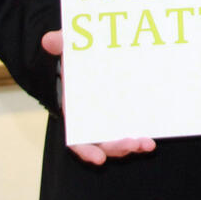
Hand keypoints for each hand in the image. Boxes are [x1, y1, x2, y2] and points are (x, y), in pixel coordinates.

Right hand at [40, 30, 156, 164]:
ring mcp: (108, 120)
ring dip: (132, 145)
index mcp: (74, 112)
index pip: (76, 140)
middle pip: (102, 143)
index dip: (86, 150)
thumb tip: (49, 39)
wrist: (90, 56)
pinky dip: (138, 138)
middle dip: (117, 147)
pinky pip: (130, 130)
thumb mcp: (69, 49)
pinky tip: (151, 142)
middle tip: (132, 144)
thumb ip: (61, 45)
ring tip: (147, 145)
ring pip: (118, 141)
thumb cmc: (77, 57)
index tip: (99, 159)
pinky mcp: (124, 114)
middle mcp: (91, 121)